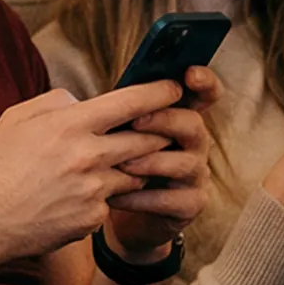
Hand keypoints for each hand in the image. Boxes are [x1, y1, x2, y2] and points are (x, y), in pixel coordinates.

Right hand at [0, 82, 179, 265]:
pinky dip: (101, 198)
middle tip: (155, 132)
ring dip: (130, 169)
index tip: (174, 88)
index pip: (132, 102)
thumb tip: (82, 102)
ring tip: (103, 169)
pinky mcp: (93, 218)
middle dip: (156, 135)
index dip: (160, 92)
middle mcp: (88, 156)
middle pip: (147, 140)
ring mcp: (94, 191)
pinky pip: (111, 202)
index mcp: (69, 125)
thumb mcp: (15, 119)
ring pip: (135, 173)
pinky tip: (74, 199)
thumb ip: (56, 102)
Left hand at [104, 65, 219, 259]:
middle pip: (193, 124)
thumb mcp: (114, 134)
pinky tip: (117, 196)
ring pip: (186, 163)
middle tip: (136, 120)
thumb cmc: (117, 162)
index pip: (203, 95)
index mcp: (178, 118)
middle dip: (166, 120)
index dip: (204, 83)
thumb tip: (79, 95)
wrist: (122, 210)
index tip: (190, 73)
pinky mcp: (190, 205)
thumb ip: (113, 113)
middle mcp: (194, 143)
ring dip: (152, 162)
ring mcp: (195, 175)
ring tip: (122, 164)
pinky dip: (143, 198)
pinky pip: (172, 200)